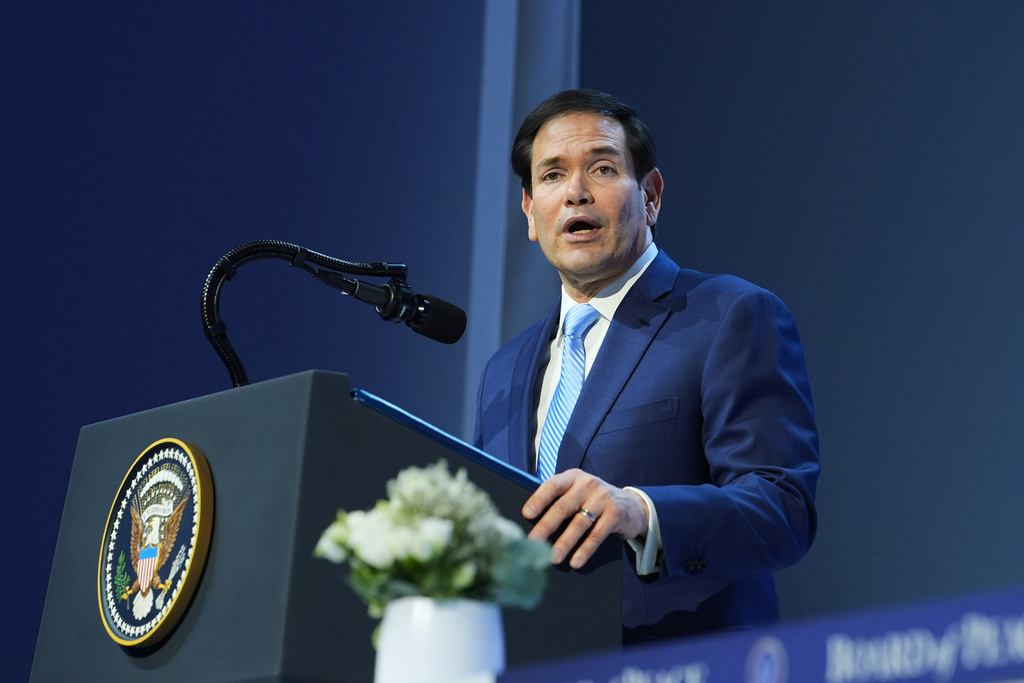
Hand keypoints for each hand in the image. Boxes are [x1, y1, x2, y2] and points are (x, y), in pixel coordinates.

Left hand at [523, 468, 649, 568]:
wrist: (631, 505)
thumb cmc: (593, 500)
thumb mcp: (577, 492)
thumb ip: (559, 500)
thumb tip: (532, 523)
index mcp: (573, 477)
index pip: (553, 485)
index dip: (539, 499)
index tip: (527, 514)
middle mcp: (588, 484)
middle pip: (564, 506)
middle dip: (547, 525)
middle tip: (533, 542)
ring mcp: (603, 498)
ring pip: (579, 523)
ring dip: (565, 542)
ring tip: (552, 557)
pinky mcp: (615, 514)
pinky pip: (597, 535)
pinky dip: (585, 550)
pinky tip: (575, 562)